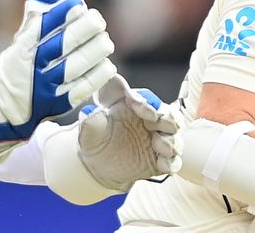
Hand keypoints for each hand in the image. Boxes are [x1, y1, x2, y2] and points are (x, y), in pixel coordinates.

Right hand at [0, 0, 115, 158]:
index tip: (77, 3)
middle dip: (86, 28)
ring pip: (78, 64)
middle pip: (64, 44)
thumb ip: (37, 26)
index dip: (62, 14)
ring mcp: (45, 88)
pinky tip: (105, 64)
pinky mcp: (58, 105)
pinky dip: (98, 73)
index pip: (42, 27)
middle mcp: (32, 69)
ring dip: (96, 49)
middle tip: (97, 20)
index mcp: (19, 50)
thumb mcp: (17, 47)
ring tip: (105, 41)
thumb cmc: (13, 70)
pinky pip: (84, 87)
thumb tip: (67, 3)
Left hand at [77, 74, 182, 191]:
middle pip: (168, 114)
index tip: (137, 104)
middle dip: (166, 117)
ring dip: (170, 140)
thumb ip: (91, 119)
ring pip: (174, 137)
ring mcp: (157, 140)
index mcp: (132, 107)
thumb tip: (91, 110)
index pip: (145, 98)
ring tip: (159, 145)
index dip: (144, 100)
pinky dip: (171, 162)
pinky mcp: (160, 160)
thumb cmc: (95, 139)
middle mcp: (148, 121)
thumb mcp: (89, 129)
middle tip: (153, 123)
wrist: (97, 165)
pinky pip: (173, 161)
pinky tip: (162, 164)